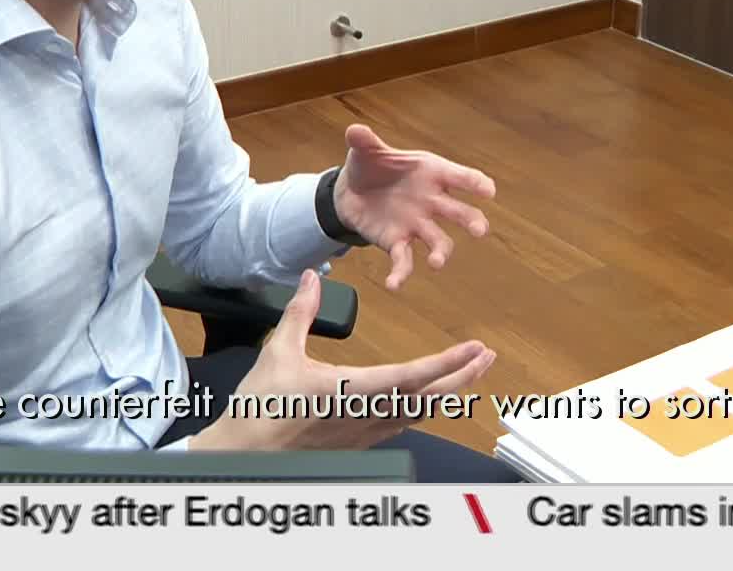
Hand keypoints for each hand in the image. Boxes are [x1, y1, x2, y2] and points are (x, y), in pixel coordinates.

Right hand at [187, 270, 495, 451]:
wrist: (245, 454)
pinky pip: (402, 423)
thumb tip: (315, 276)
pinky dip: (424, 406)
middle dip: (462, 376)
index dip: (447, 363)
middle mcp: (367, 416)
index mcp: (352, 392)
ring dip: (448, 391)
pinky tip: (430, 397)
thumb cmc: (260, 407)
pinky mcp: (360, 442)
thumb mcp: (279, 351)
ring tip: (470, 373)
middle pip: (428, 398)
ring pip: (419, 413)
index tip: (473, 349)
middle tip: (487, 357)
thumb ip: (302, 312)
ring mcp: (366, 433)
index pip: (413, 377)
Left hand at [333, 124, 494, 289]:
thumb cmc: (371, 166)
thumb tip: (354, 131)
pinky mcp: (398, 242)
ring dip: (441, 253)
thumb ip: (364, 142)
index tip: (488, 190)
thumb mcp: (366, 151)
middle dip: (472, 221)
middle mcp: (431, 201)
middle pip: (459, 212)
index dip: (475, 182)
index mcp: (431, 173)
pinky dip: (400, 274)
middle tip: (480, 230)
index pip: (459, 177)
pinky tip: (393, 284)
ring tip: (436, 262)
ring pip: (439, 241)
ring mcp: (418, 224)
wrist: (352, 191)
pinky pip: (404, 261)